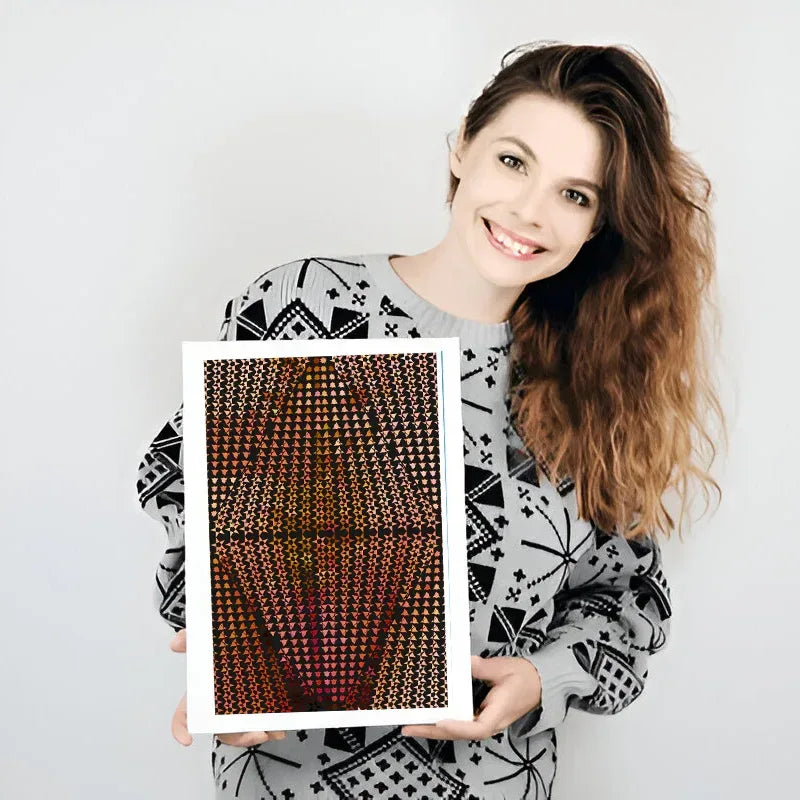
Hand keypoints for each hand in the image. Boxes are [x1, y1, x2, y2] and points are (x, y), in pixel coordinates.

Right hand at [169, 628, 285, 746]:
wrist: (261, 634)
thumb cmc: (231, 642)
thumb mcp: (213, 638)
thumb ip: (193, 638)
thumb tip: (175, 642)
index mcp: (205, 692)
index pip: (186, 713)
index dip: (180, 727)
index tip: (187, 739)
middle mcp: (221, 704)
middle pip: (222, 730)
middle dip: (238, 736)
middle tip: (257, 733)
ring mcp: (240, 707)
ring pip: (243, 730)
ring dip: (257, 734)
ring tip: (274, 732)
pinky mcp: (259, 706)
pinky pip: (262, 724)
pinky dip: (272, 729)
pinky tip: (281, 729)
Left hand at [400, 654, 541, 740]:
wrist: (540, 683)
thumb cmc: (524, 677)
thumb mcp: (503, 668)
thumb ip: (482, 667)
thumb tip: (464, 662)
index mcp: (498, 712)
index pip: (477, 728)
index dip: (458, 727)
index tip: (440, 721)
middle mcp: (491, 723)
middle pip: (460, 734)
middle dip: (433, 731)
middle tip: (408, 727)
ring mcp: (486, 722)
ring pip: (458, 731)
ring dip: (435, 729)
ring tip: (412, 724)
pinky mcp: (482, 717)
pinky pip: (461, 723)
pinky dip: (444, 722)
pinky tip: (430, 717)